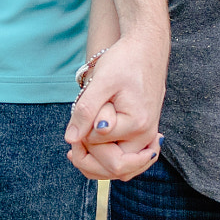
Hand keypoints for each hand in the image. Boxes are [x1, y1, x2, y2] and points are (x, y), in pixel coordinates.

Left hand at [63, 32, 165, 181]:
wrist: (146, 49)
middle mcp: (146, 136)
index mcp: (137, 123)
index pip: (100, 146)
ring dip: (97, 166)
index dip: (81, 136)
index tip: (77, 118)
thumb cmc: (124, 61)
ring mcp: (148, 138)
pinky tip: (92, 151)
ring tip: (79, 147)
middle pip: (114, 168)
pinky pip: (129, 163)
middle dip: (88, 158)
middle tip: (74, 139)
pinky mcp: (145, 136)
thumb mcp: (101, 81)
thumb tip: (71, 139)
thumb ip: (86, 110)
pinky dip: (110, 162)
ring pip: (122, 171)